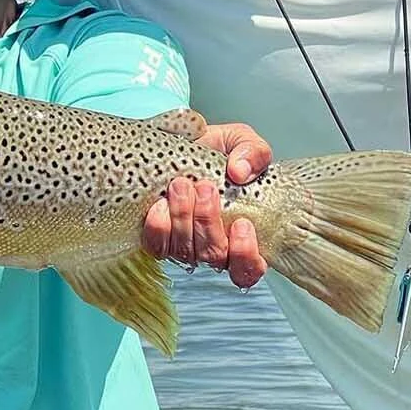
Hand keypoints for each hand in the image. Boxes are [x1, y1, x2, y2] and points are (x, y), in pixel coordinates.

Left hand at [141, 121, 270, 288]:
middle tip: (204, 187)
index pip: (249, 268)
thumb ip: (253, 152)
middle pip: (214, 256)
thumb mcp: (242, 141)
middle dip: (208, 221)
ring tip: (181, 185)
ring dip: (183, 218)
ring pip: (186, 252)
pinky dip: (159, 228)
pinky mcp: (159, 238)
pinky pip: (157, 246)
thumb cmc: (216, 150)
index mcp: (243, 232)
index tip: (242, 224)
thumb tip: (240, 172)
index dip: (245, 254)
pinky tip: (160, 205)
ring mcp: (185, 244)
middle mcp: (215, 245)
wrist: (180, 144)